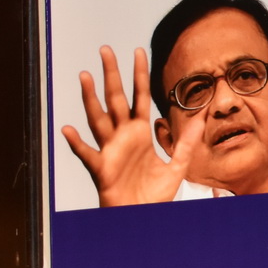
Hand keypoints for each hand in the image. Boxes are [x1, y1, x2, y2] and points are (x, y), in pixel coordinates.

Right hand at [59, 46, 196, 206]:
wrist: (142, 218)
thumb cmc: (153, 195)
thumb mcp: (176, 166)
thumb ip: (186, 142)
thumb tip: (199, 118)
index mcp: (140, 133)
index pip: (140, 97)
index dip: (139, 75)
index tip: (137, 52)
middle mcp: (123, 137)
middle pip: (116, 100)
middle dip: (111, 75)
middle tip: (105, 49)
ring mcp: (110, 151)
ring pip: (98, 119)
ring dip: (90, 98)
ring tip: (85, 76)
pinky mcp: (102, 169)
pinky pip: (87, 154)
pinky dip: (77, 143)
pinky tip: (68, 128)